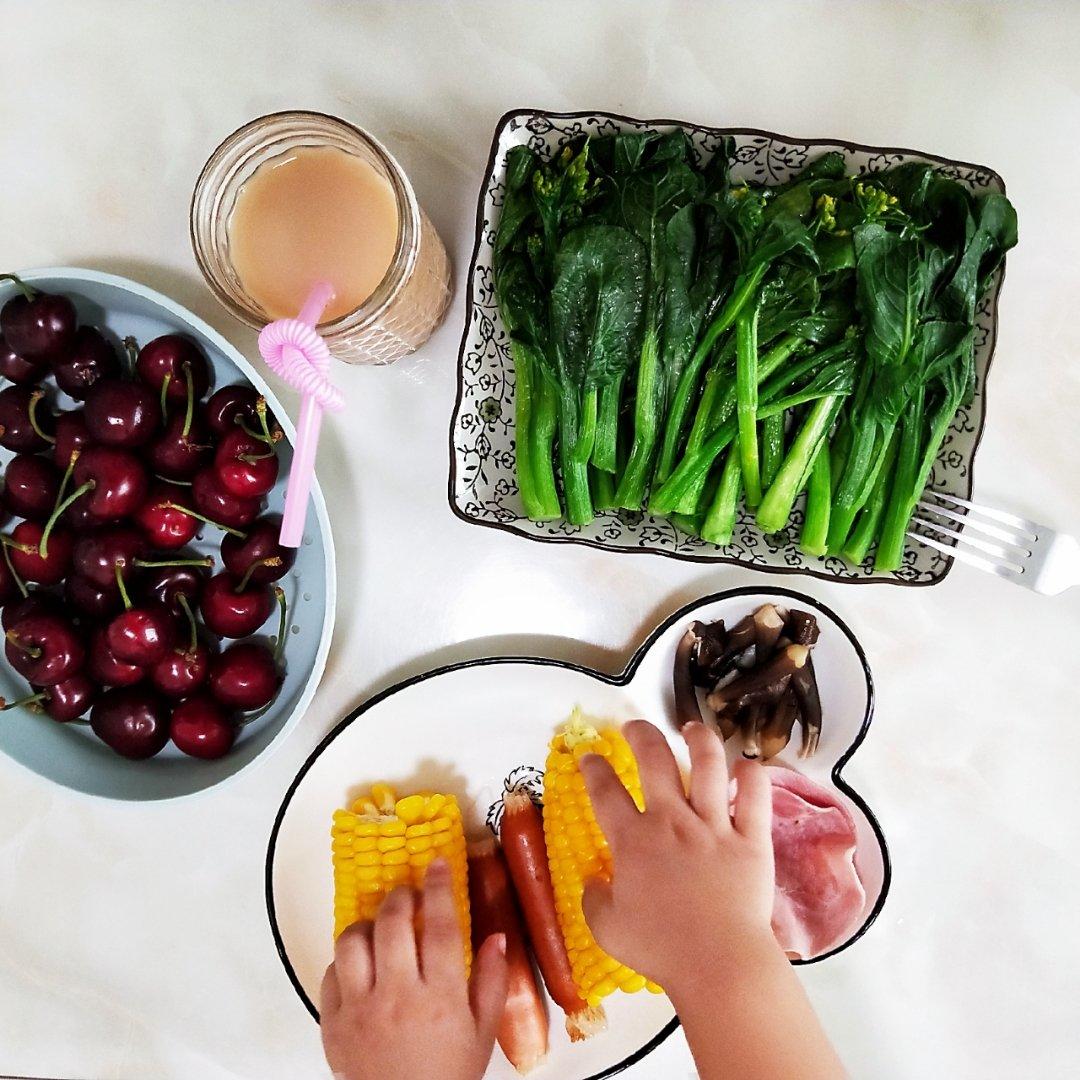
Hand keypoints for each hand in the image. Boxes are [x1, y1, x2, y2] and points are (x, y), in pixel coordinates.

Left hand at [320, 859, 508, 1079]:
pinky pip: (330, 973)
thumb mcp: (482, 1033)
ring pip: (352, 942)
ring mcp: (359, 1009)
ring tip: (380, 927)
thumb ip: (492, 982)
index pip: (441, 926)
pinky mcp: (331, 1024)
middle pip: (392, 924)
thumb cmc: (448, 1074)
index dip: (440, 888)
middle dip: (400, 897)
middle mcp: (397, 996)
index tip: (439, 864)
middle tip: (408, 893)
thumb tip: (497, 936)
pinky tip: (361, 963)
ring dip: (367, 925)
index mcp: (440, 997)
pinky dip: (344, 960)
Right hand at [579, 719, 778, 995]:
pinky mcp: (751, 838)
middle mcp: (672, 821)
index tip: (590, 757)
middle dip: (640, 734)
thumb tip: (592, 881)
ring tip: (691, 728)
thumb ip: (594, 899)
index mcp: (634, 841)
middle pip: (654, 759)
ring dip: (698, 738)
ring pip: (708, 764)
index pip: (605, 791)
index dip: (594, 768)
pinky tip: (744, 765)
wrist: (719, 963)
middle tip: (634, 727)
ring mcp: (714, 826)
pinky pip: (755, 794)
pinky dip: (751, 774)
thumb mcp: (608, 929)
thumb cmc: (661, 949)